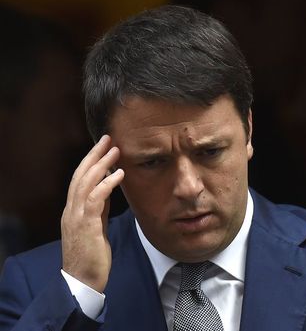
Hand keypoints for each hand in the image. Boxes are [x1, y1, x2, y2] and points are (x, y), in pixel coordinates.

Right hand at [61, 135, 123, 292]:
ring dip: (100, 164)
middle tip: (107, 138)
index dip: (91, 161)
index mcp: (74, 210)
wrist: (83, 281)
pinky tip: (119, 173)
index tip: (103, 147)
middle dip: (94, 155)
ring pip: (85, 182)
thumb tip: (107, 189)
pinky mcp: (86, 226)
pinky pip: (96, 199)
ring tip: (115, 149)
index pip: (80, 179)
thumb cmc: (91, 256)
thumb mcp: (96, 226)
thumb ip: (99, 208)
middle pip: (80, 175)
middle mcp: (72, 210)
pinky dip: (107, 183)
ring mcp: (76, 217)